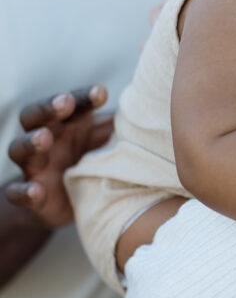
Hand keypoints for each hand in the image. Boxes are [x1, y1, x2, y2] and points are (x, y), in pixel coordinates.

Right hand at [5, 85, 112, 227]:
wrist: (70, 204)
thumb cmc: (92, 160)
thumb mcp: (107, 142)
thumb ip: (122, 126)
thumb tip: (155, 108)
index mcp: (66, 124)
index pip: (70, 104)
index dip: (82, 97)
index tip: (100, 92)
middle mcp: (46, 139)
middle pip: (35, 117)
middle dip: (48, 108)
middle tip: (64, 102)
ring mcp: (34, 167)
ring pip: (21, 149)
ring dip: (31, 142)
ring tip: (45, 138)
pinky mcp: (30, 196)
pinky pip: (17, 191)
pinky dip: (24, 191)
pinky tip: (36, 190)